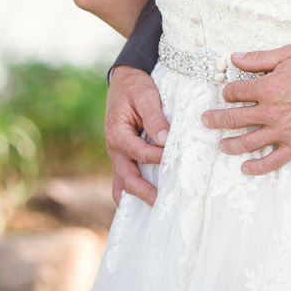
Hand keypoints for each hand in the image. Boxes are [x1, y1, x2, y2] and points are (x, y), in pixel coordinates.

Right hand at [105, 66, 168, 207]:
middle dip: (143, 193)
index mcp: (118, 134)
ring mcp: (118, 155)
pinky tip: (149, 199)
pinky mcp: (124, 156)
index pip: (140, 153)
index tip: (175, 158)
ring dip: (136, 197)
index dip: (158, 157)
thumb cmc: (135, 87)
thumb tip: (166, 140)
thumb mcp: (145, 96)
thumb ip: (155, 117)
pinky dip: (134, 190)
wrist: (124, 80)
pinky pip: (126, 177)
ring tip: (154, 210)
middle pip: (126, 178)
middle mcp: (115, 149)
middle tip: (161, 204)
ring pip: (123, 183)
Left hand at [202, 47, 290, 174]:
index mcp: (267, 89)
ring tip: (221, 145)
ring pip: (247, 143)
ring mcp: (283, 132)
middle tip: (206, 121)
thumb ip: (259, 58)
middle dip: (216, 120)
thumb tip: (235, 58)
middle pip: (234, 119)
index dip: (227, 92)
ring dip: (230, 145)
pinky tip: (246, 168)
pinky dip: (257, 167)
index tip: (227, 94)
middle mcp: (271, 112)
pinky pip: (272, 161)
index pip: (236, 93)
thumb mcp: (289, 54)